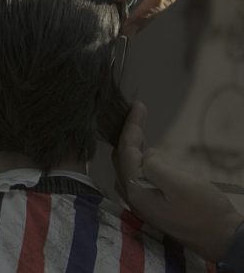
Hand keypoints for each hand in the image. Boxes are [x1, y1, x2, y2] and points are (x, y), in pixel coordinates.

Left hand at [112, 102, 243, 260]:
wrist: (222, 238)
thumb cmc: (204, 211)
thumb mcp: (180, 185)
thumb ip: (156, 167)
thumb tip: (146, 155)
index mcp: (135, 190)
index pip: (126, 151)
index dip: (131, 126)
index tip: (138, 106)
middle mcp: (132, 196)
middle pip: (122, 157)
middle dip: (129, 133)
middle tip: (137, 111)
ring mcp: (141, 200)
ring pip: (129, 165)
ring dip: (133, 144)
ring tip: (139, 124)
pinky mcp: (152, 203)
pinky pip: (138, 174)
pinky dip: (140, 157)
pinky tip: (147, 150)